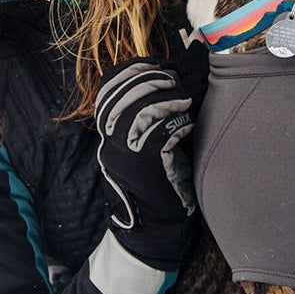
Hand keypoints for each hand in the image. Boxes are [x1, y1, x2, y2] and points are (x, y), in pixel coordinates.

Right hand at [95, 58, 197, 269]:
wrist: (155, 227)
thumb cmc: (158, 180)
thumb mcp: (144, 142)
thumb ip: (147, 113)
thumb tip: (169, 77)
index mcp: (107, 132)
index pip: (108, 87)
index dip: (132, 70)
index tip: (156, 66)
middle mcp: (110, 141)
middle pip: (123, 93)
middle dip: (152, 78)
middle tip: (174, 80)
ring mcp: (125, 153)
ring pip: (142, 109)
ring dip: (168, 98)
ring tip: (184, 100)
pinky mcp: (146, 165)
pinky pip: (160, 132)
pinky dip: (177, 121)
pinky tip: (187, 123)